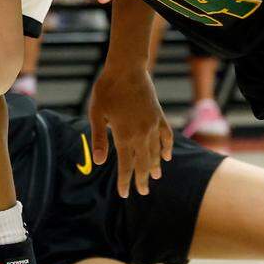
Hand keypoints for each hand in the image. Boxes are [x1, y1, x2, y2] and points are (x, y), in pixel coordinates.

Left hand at [89, 65, 173, 197]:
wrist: (126, 69)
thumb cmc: (106, 90)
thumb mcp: (96, 114)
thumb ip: (100, 139)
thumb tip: (99, 162)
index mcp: (124, 135)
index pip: (126, 165)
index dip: (125, 181)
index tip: (125, 194)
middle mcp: (141, 134)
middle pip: (143, 162)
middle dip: (142, 179)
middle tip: (143, 192)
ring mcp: (153, 125)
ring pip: (155, 152)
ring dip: (154, 166)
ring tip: (155, 178)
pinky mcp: (159, 116)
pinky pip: (166, 137)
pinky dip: (167, 148)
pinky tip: (167, 156)